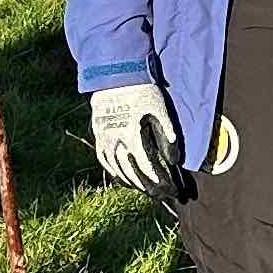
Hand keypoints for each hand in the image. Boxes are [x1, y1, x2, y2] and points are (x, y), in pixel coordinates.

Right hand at [91, 80, 184, 209]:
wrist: (115, 76)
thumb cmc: (142, 92)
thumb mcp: (159, 110)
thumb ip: (167, 137)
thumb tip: (174, 161)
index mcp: (132, 137)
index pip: (150, 170)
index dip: (163, 183)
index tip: (173, 192)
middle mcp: (116, 144)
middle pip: (135, 175)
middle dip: (151, 188)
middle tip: (164, 196)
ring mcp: (105, 142)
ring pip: (119, 171)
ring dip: (135, 184)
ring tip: (148, 191)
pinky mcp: (99, 137)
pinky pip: (106, 163)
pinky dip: (117, 174)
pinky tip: (126, 179)